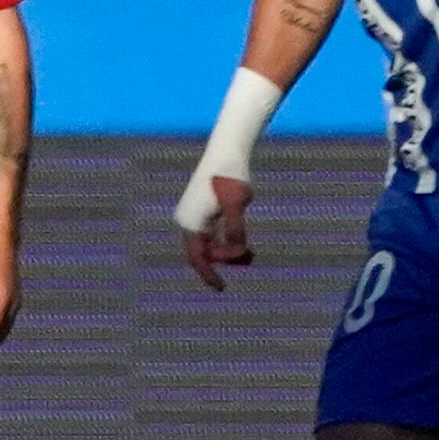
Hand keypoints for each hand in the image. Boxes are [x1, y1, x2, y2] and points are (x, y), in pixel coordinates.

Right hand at [181, 175, 252, 289]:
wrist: (226, 151)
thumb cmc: (231, 176)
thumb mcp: (237, 204)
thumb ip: (236, 230)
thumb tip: (236, 253)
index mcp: (190, 222)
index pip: (198, 258)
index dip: (209, 275)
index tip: (221, 288)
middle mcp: (187, 221)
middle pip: (203, 253)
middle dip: (224, 261)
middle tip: (250, 258)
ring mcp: (192, 215)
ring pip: (208, 244)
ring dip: (227, 251)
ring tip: (251, 253)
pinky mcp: (200, 210)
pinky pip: (211, 234)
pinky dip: (226, 240)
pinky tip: (242, 241)